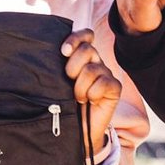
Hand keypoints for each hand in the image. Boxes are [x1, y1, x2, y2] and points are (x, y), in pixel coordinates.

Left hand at [62, 29, 120, 156]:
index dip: (75, 38)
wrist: (75, 129)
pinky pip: (104, 83)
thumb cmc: (62, 104)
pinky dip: (93, 94)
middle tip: (69, 81)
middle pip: (87, 49)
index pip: (85, 35)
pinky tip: (91, 101)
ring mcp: (106, 74)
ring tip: (77, 98)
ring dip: (80, 87)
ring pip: (92, 69)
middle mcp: (95, 62)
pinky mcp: (114, 87)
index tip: (63, 52)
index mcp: (81, 57)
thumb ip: (56, 66)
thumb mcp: (56, 82)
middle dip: (73, 66)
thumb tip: (50, 53)